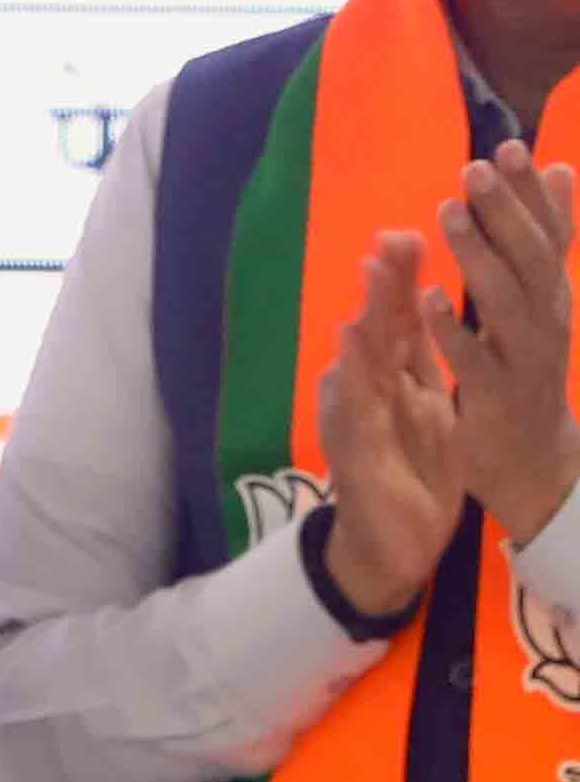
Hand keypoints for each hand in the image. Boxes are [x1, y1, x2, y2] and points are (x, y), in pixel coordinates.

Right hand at [317, 231, 464, 616]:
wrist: (392, 548)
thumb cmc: (413, 481)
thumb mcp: (430, 415)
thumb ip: (421, 369)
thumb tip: (417, 320)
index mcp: (399, 382)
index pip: (404, 322)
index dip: (406, 280)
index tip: (410, 235)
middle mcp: (372, 392)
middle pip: (381, 328)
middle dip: (387, 282)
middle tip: (392, 233)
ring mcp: (358, 418)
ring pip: (363, 358)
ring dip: (367, 312)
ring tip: (374, 270)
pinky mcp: (353, 450)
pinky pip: (353, 406)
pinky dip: (351, 372)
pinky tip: (350, 342)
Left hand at [423, 145, 579, 544]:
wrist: (536, 459)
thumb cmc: (529, 366)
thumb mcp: (542, 300)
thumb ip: (546, 240)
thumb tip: (562, 169)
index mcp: (554, 296)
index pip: (551, 236)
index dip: (533, 193)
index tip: (511, 145)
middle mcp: (550, 321)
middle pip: (533, 260)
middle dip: (506, 212)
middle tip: (476, 168)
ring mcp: (528, 359)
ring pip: (507, 302)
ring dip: (478, 255)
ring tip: (446, 211)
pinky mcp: (499, 396)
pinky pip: (476, 358)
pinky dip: (455, 327)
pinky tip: (429, 297)